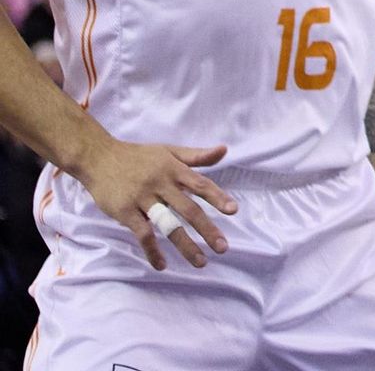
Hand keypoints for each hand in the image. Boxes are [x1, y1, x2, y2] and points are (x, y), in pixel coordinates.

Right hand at [77, 138, 236, 271]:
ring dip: (186, 245)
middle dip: (207, 229)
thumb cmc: (138, 156)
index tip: (233, 211)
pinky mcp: (125, 212)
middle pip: (188, 209)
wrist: (100, 157)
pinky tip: (161, 265)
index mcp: (173, 169)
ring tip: (201, 262)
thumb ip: (196, 156)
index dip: (217, 197)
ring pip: (168, 225)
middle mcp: (161, 183)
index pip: (200, 184)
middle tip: (223, 248)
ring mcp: (143, 198)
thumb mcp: (168, 151)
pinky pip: (143, 234)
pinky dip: (153, 251)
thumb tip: (225, 150)